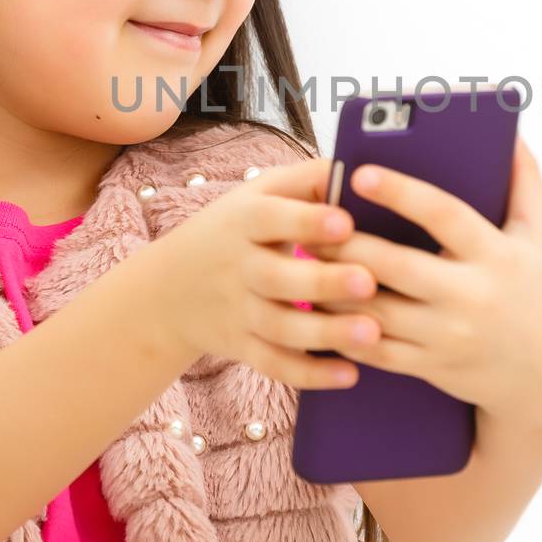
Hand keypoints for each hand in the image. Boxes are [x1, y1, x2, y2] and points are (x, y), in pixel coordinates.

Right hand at [142, 156, 386, 390]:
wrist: (170, 289)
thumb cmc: (236, 229)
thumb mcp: (260, 194)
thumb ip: (307, 180)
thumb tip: (361, 166)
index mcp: (244, 220)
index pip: (272, 218)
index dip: (306, 220)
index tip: (345, 222)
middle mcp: (239, 266)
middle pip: (277, 276)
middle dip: (323, 280)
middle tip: (368, 282)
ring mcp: (239, 310)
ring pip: (281, 326)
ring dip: (326, 333)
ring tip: (371, 333)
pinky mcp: (243, 346)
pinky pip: (275, 364)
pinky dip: (310, 373)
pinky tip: (350, 375)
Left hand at [301, 135, 541, 420]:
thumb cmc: (535, 289)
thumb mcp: (539, 235)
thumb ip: (525, 181)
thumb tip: (511, 132)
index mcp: (495, 254)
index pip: (443, 216)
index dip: (400, 192)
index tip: (359, 173)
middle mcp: (471, 296)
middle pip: (395, 265)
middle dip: (347, 243)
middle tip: (311, 218)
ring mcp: (447, 336)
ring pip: (375, 310)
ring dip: (332, 285)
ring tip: (304, 258)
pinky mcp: (429, 366)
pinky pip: (374, 349)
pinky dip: (341, 328)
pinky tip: (316, 305)